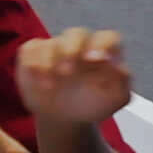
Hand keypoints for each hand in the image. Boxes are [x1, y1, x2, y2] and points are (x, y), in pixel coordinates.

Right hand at [18, 28, 134, 132]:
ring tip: (50, 87)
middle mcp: (80, 47)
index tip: (97, 59)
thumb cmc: (93, 105)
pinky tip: (39, 83)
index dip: (103, 44)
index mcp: (103, 53)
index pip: (108, 38)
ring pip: (50, 42)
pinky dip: (32, 64)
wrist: (66, 119)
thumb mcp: (116, 98)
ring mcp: (56, 49)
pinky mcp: (35, 55)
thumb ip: (122, 81)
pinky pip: (30, 49)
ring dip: (48, 63)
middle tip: (67, 72)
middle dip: (71, 50)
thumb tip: (117, 66)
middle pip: (76, 33)